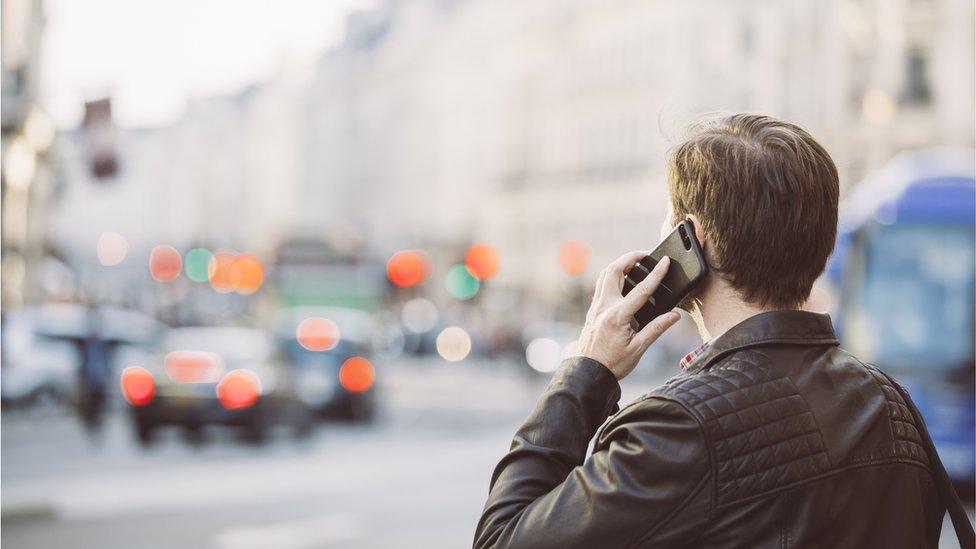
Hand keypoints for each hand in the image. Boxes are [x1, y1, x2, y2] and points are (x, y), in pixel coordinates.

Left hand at [578, 252, 681, 379]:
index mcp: (617, 316)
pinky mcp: (593, 310)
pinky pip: (601, 285)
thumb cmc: (613, 363)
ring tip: (635, 262)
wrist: (588, 372)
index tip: (665, 261)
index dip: (656, 274)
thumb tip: (674, 315)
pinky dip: (612, 276)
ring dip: (619, 264)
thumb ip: (656, 329)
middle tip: (645, 254)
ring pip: (605, 275)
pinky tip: (622, 279)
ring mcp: (596, 307)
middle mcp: (604, 307)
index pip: (641, 290)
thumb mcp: (638, 349)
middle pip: (614, 271)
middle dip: (630, 258)